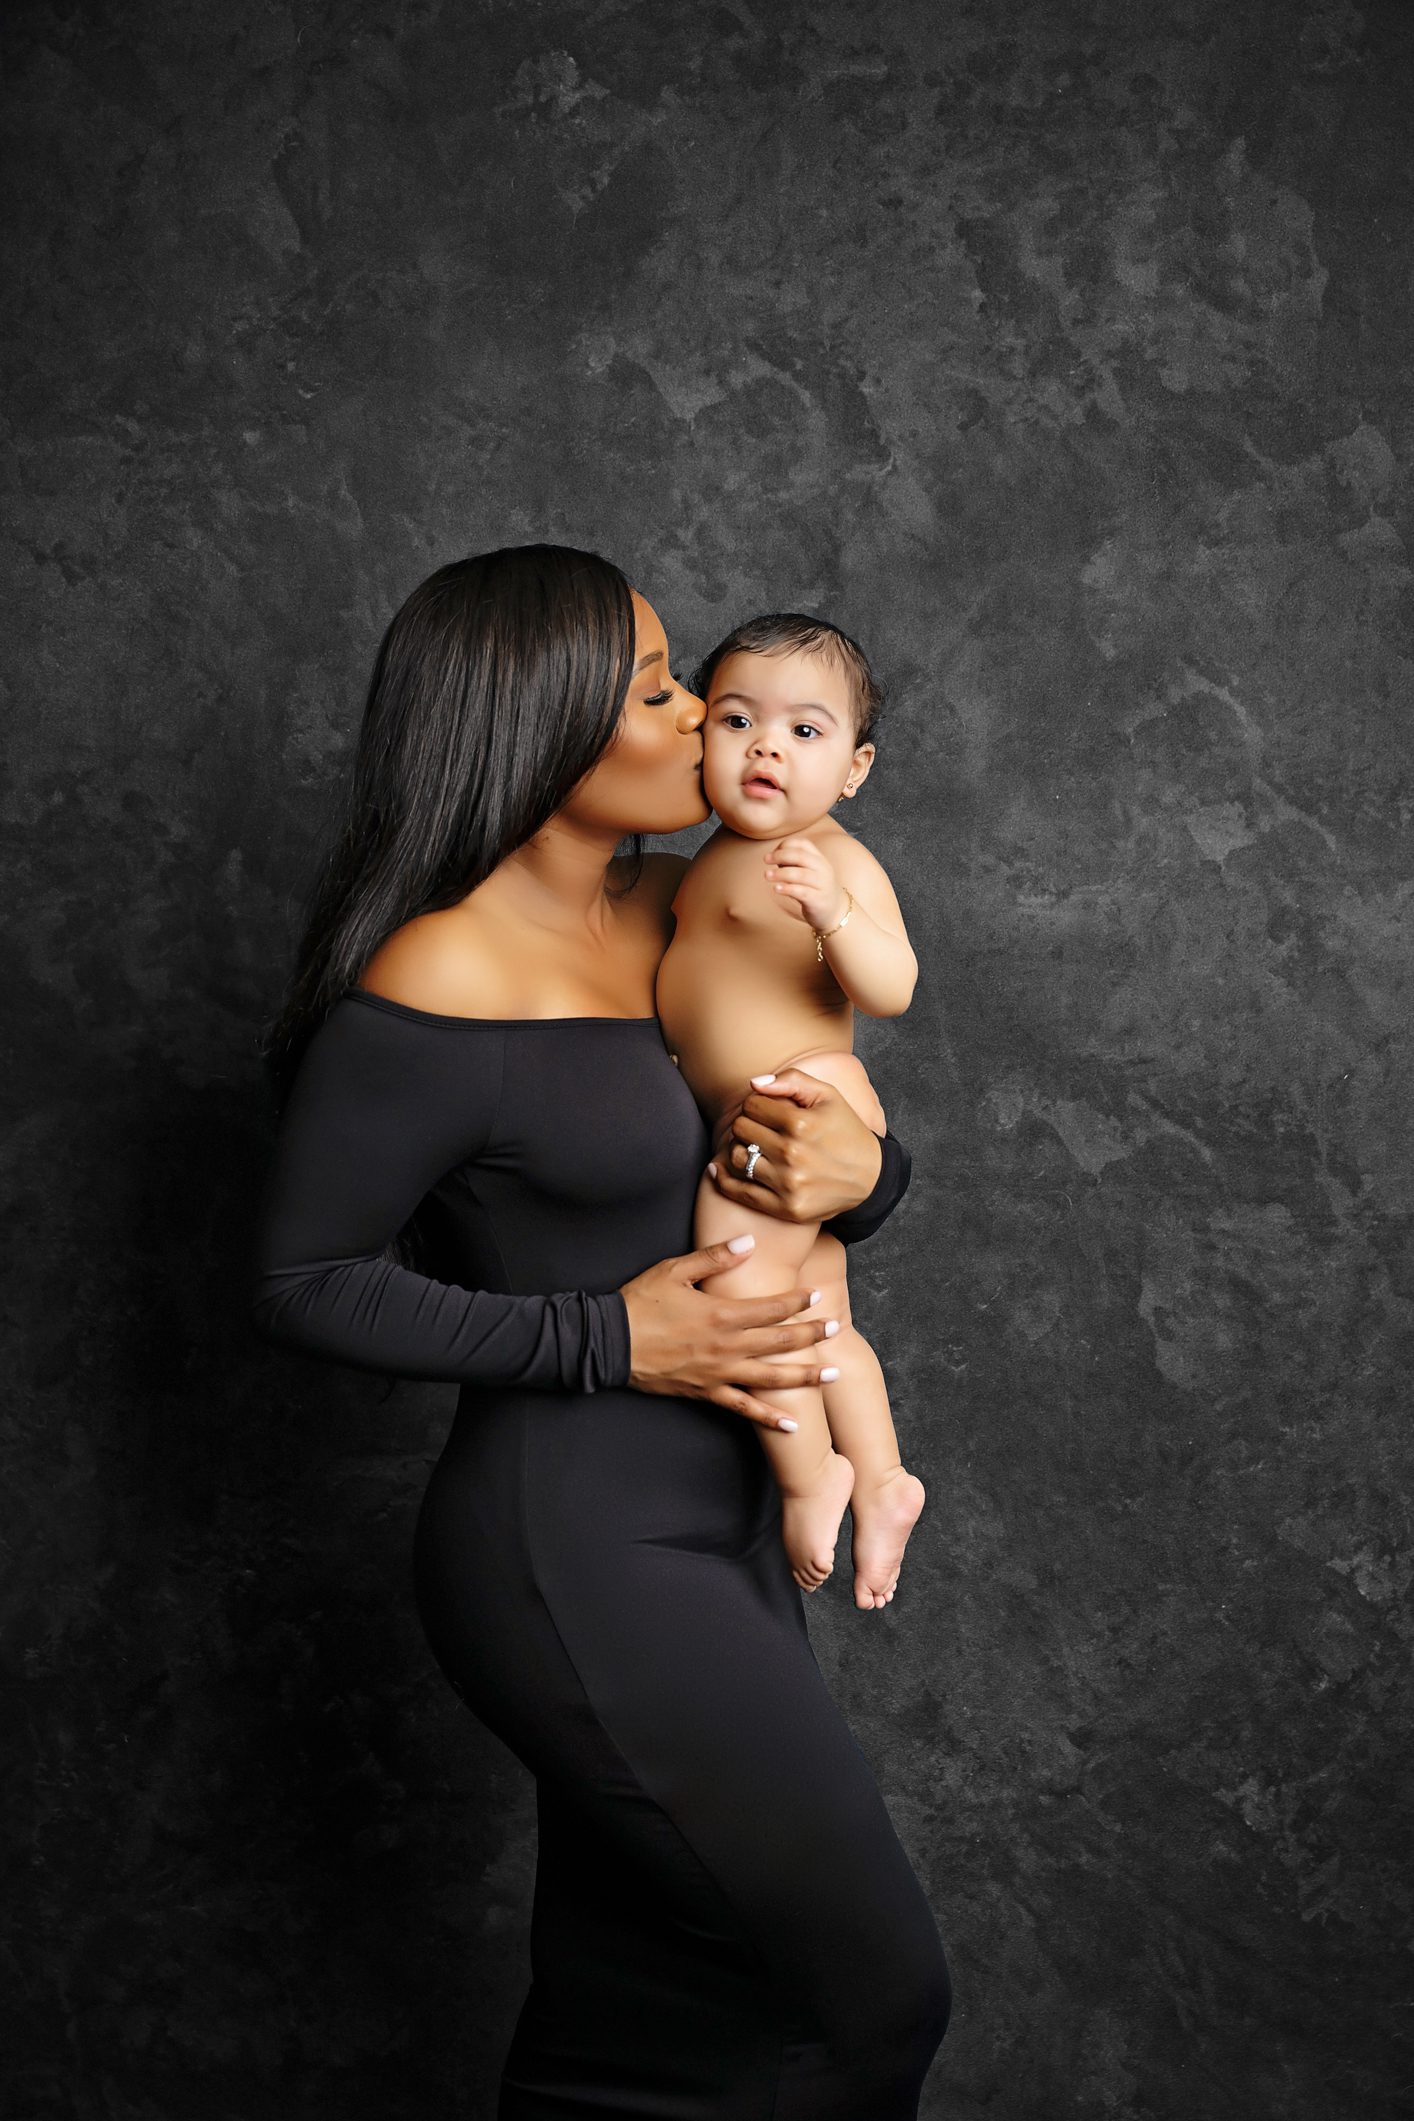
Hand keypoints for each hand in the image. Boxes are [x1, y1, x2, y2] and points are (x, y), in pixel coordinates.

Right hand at [619, 1236, 838, 1428]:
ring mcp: (718, 1373)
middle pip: (780, 1342)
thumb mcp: (675, 1269)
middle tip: (836, 1329)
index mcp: (721, 1313)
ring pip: (771, 1378)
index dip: (797, 1302)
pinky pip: (743, 1409)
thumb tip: (748, 1241)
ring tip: (833, 1376)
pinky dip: (768, 1418)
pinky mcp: (706, 1392)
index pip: (771, 1307)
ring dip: (805, 1377)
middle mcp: (726, 1346)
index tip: (815, 1297)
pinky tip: (792, 1425)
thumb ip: (715, 1256)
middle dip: (812, 1336)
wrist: (609, 1342)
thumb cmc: (640, 1302)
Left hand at [707, 1068, 884, 1223]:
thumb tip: (753, 1084)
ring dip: (738, 1148)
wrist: (871, 1177)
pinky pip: (740, 1192)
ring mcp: (788, 1184)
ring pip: (736, 1157)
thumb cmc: (845, 1131)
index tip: (765, 1110)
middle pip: (741, 1129)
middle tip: (759, 1128)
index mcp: (801, 1123)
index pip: (752, 1105)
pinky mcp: (786, 1208)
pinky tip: (718, 1169)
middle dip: (747, 1124)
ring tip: (752, 1147)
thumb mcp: (828, 1096)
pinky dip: (724, 1179)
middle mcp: (793, 1154)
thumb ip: (792, 1080)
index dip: (756, 1104)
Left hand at [764, 836, 845, 931]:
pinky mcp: (818, 900)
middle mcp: (823, 869)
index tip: (773, 852)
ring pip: (800, 874)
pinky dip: (787, 889)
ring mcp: (822, 884)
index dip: (785, 845)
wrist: (835, 911)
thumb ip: (793, 864)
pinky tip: (776, 888)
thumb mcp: (808, 872)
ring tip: (767, 875)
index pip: (803, 844)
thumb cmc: (815, 889)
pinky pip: (802, 892)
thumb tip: (773, 857)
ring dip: (781, 873)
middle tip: (765, 859)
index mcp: (820, 859)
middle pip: (801, 856)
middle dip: (780, 855)